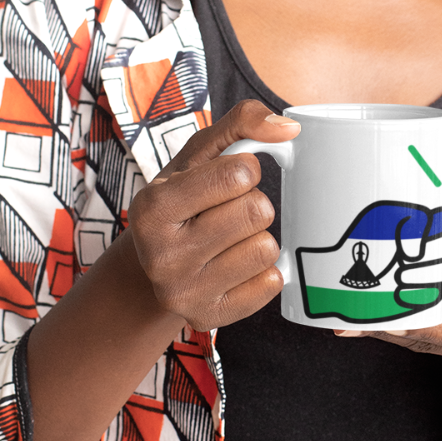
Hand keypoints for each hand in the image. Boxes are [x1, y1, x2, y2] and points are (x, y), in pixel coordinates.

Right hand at [127, 99, 298, 330]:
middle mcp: (161, 256)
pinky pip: (270, 284)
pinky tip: (238, 265)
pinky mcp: (207, 318)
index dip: (245, 170)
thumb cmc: (184, 197)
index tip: (229, 178)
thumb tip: (290, 128)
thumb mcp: (199, 153)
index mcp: (153, 207)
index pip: (239, 174)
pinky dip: (264, 271)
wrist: (151, 263)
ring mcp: (182, 293)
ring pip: (266, 248)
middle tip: (228, 210)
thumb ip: (242, 122)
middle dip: (253, 203)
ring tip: (231, 238)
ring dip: (258, 236)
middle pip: (257, 212)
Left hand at [335, 250, 441, 373]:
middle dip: (390, 331)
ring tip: (339, 315)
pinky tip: (360, 312)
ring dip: (382, 329)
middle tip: (346, 320)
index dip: (433, 326)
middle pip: (432, 340)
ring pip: (422, 338)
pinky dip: (393, 321)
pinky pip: (423, 328)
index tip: (399, 320)